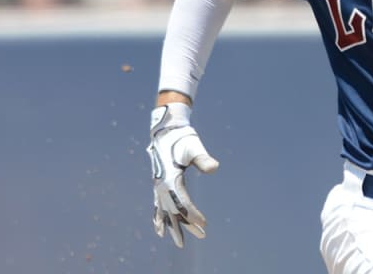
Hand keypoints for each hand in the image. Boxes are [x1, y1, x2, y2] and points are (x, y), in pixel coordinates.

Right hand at [146, 102, 218, 247]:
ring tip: (179, 242)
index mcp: (170, 178)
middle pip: (174, 211)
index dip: (193, 215)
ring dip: (173, 226)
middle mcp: (162, 185)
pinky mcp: (159, 184)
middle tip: (202, 236)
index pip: (183, 202)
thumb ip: (203, 159)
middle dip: (187, 225)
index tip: (204, 224)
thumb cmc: (182, 138)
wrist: (166, 129)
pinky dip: (158, 218)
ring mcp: (158, 185)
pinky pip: (157, 206)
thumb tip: (214, 168)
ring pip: (166, 211)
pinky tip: (159, 229)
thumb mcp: (194, 147)